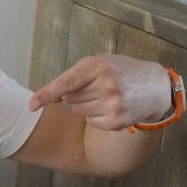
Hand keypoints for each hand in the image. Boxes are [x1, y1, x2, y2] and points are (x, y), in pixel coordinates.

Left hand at [28, 54, 170, 130]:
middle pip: (69, 99)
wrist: (155, 87)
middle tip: (98, 87)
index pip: (67, 83)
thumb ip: (74, 77)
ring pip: (77, 111)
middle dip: (77, 94)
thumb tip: (55, 98)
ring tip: (106, 96)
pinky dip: (95, 116)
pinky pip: (90, 122)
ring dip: (85, 105)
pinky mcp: (116, 121)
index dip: (47, 94)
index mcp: (98, 66)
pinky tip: (111, 107)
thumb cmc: (120, 72)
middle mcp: (107, 85)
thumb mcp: (99, 64)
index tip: (31, 105)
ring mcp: (113, 104)